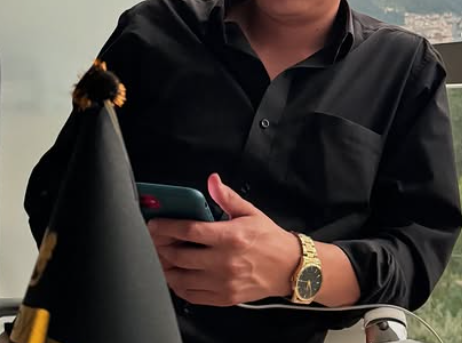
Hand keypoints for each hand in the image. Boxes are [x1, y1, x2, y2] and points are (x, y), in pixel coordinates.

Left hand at [147, 173, 299, 306]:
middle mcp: (225, 262)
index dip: (167, 226)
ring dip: (165, 266)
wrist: (289, 267)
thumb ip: (227, 197)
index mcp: (231, 237)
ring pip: (180, 278)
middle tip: (154, 238)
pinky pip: (191, 295)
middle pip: (179, 255)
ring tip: (162, 255)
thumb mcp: (250, 212)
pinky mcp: (223, 298)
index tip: (155, 223)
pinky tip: (176, 274)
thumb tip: (213, 181)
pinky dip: (177, 285)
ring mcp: (223, 283)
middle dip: (160, 246)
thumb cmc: (269, 239)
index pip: (189, 231)